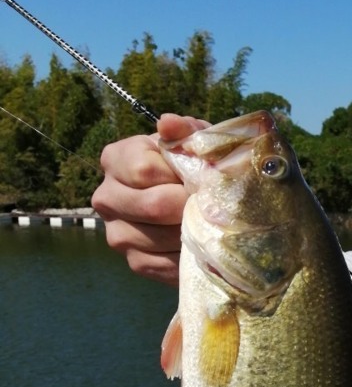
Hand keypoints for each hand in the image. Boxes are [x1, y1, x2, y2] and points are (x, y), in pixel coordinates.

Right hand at [92, 114, 206, 283]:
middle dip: (189, 205)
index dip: (178, 175)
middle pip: (151, 206)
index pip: (143, 170)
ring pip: (157, 237)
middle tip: (211, 203)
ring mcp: (116, 233)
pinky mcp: (134, 261)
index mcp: (115, 159)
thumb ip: (184, 131)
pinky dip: (185, 256)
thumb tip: (168, 122)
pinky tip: (198, 244)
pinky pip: (161, 264)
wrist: (203, 203)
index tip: (198, 176)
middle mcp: (106, 196)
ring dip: (190, 232)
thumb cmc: (196, 165)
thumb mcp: (195, 143)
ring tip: (205, 222)